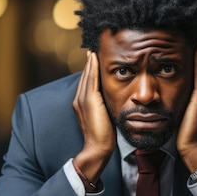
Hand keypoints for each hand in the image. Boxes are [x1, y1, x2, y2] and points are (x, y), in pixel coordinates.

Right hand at [72, 51, 115, 186]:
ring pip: (87, 74)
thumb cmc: (104, 137)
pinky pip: (91, 79)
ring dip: (90, 61)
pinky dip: (92, 67)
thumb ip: (106, 107)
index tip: (96, 57)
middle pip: (86, 75)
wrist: (97, 148)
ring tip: (94, 48)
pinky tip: (95, 57)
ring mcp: (83, 99)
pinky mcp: (89, 100)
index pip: (88, 81)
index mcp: (83, 103)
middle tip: (94, 47)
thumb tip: (117, 98)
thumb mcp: (106, 117)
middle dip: (90, 61)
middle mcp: (80, 99)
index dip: (91, 69)